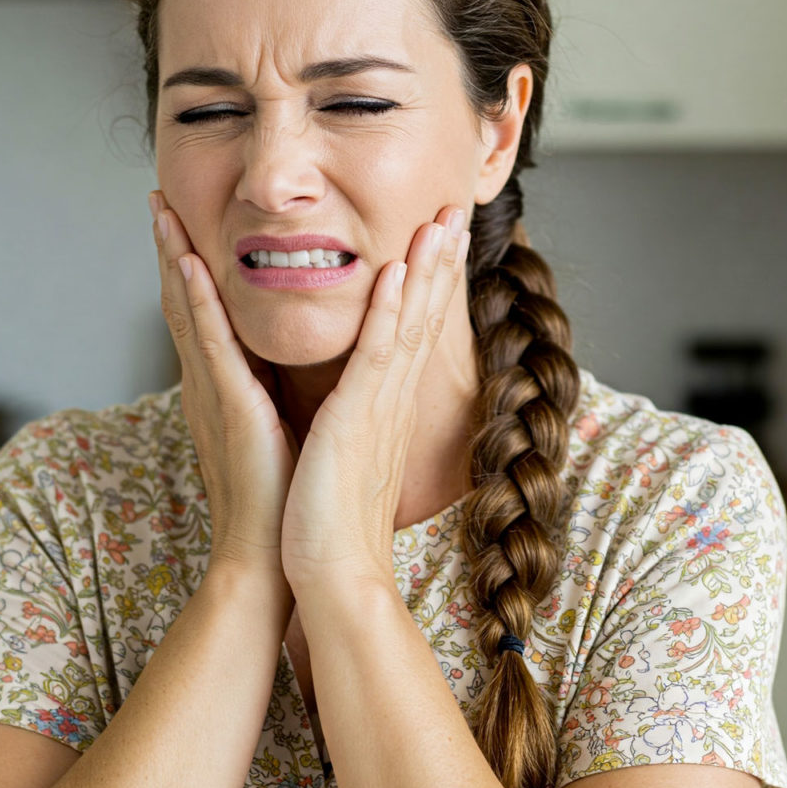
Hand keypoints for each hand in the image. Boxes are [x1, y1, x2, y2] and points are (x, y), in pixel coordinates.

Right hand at [149, 190, 298, 578]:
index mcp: (224, 390)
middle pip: (184, 302)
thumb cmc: (281, 499)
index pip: (202, 316)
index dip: (190, 268)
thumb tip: (276, 372)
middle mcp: (208, 386)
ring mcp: (213, 395)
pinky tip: (186, 262)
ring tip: (161, 209)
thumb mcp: (275, 431)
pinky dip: (196, 301)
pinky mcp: (229, 408)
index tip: (183, 224)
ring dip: (173, 257)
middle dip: (169, 247)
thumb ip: (267, 397)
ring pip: (188, 311)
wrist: (272, 558)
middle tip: (158, 197)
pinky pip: (210, 344)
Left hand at [279, 205, 470, 591]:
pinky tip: (400, 270)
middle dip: (440, 263)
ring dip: (427, 269)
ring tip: (444, 221)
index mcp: (383, 408)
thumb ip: (352, 424)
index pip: (409, 332)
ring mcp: (379, 408)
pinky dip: (391, 310)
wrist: (333, 574)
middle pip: (421, 318)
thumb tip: (347, 407)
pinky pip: (378, 354)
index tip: (437, 243)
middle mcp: (391, 401)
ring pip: (408, 323)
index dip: (427, 285)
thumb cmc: (331, 522)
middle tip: (456, 213)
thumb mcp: (345, 457)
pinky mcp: (359, 420)